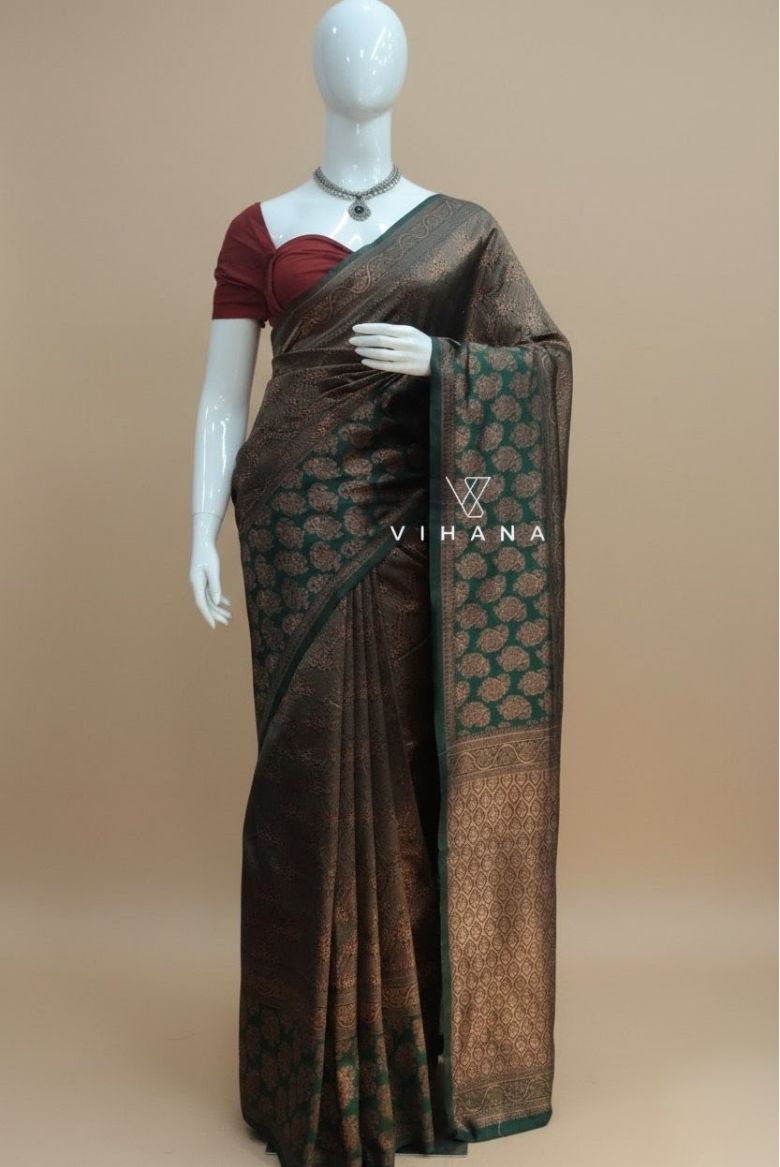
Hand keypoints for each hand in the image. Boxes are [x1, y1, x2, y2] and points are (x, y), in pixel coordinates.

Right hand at [190, 514, 231, 628]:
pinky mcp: (204, 579)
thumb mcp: (213, 570)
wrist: (203, 542)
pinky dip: (219, 598)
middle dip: (216, 614)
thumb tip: (217, 603)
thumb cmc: (208, 554)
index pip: (202, 604)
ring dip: (219, 608)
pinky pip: (211, 592)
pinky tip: (227, 604)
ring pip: (209, 599)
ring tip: (229, 616)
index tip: (214, 626)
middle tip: (227, 622)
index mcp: (197, 584)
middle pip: (206, 604)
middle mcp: (197, 585)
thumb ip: (215, 586)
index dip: (208, 616)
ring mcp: (200, 582)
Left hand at [348, 322, 431, 376]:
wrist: (438, 358)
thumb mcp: (410, 332)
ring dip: (366, 351)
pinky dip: (373, 363)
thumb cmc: (421, 343)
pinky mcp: (403, 368)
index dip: (367, 328)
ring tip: (357, 349)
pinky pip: (385, 366)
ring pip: (380, 353)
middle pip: (379, 340)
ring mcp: (404, 357)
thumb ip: (394, 331)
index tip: (355, 328)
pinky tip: (364, 361)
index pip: (382, 328)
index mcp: (406, 331)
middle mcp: (404, 343)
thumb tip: (373, 331)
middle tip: (352, 340)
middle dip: (363, 340)